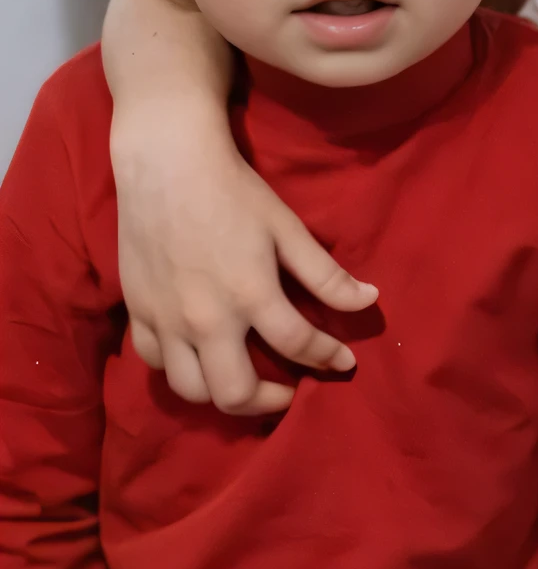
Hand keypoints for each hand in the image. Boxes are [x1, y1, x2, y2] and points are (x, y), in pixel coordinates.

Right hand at [114, 109, 372, 414]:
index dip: (329, 358)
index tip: (344, 363)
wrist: (165, 167)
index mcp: (250, 295)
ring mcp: (165, 320)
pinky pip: (155, 363)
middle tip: (288, 390)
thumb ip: (326, 274)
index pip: (299, 346)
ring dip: (222, 395)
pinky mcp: (136, 312)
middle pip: (234, 394)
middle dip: (268, 402)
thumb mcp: (288, 230)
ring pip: (190, 389)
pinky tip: (202, 357)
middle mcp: (204, 319)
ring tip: (246, 381)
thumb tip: (369, 301)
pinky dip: (181, 369)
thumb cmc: (234, 193)